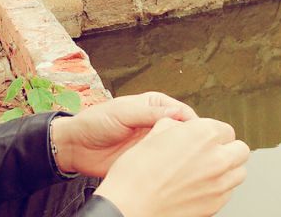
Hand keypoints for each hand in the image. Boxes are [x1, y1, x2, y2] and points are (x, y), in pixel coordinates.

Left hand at [51, 91, 197, 177]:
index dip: (195, 124)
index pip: (183, 112)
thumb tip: (177, 111)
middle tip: (201, 154)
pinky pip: (166, 166)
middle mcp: (156, 123)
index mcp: (153, 105)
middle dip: (193, 142)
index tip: (203, 136)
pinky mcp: (148, 162)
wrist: (77, 147)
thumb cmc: (95, 122)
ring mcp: (153, 144)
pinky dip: (173, 171)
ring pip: (178, 151)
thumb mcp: (122, 112)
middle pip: (184, 132)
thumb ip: (148, 112)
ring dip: (185, 158)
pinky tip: (177, 176)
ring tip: (191, 167)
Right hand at [95, 117, 249, 216]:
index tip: (201, 134)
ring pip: (239, 172)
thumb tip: (180, 127)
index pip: (225, 128)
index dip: (211, 130)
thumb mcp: (155, 133)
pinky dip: (220, 186)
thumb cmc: (138, 171)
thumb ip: (176, 126)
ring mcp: (219, 185)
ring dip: (227, 167)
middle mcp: (217, 159)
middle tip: (208, 150)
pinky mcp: (216, 206)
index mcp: (204, 134)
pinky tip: (199, 184)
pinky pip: (229, 192)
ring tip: (206, 167)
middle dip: (226, 148)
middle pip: (240, 150)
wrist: (131, 205)